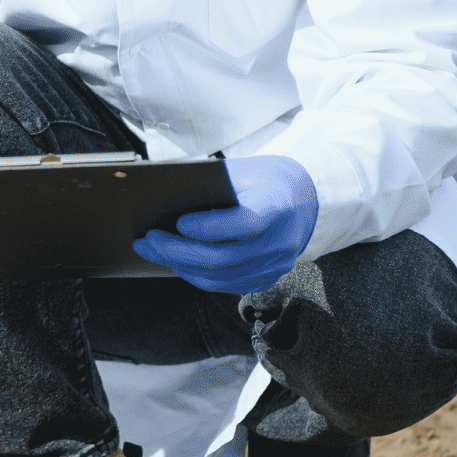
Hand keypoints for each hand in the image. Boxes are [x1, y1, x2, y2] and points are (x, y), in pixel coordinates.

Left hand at [132, 155, 317, 293]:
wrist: (308, 198)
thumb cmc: (267, 178)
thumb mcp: (244, 170)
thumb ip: (212, 186)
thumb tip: (163, 201)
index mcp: (277, 206)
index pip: (242, 224)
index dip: (207, 227)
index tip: (178, 222)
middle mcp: (281, 241)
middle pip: (223, 258)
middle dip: (177, 251)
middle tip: (148, 240)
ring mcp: (277, 264)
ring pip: (221, 278)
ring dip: (181, 267)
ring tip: (154, 251)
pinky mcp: (269, 277)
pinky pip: (228, 285)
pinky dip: (198, 275)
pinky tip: (177, 262)